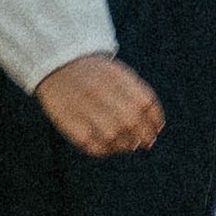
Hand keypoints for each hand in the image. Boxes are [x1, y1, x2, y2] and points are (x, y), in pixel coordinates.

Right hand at [35, 52, 163, 156]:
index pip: (145, 103)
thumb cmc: (96, 76)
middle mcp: (100, 90)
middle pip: (131, 121)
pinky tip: (110, 146)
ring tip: (128, 144)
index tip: (155, 130)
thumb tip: (156, 128)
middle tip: (144, 142)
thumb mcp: (119, 75)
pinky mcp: (69, 122)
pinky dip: (106, 150)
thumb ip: (139, 96)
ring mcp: (83, 106)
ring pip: (114, 136)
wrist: (58, 66)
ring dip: (126, 145)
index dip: (154, 121)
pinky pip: (93, 144)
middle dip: (143, 136)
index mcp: (116, 77)